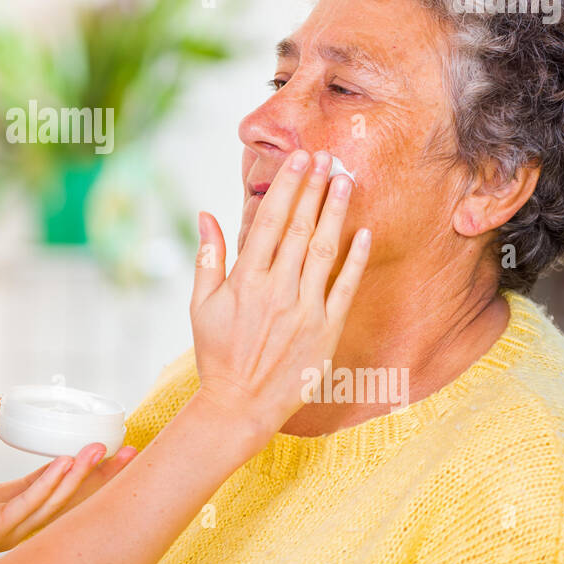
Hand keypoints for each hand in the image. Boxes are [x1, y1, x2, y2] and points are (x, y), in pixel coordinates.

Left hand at [0, 398, 137, 557]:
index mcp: (11, 500)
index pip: (57, 481)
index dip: (82, 465)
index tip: (108, 446)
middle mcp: (17, 515)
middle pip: (68, 495)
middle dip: (100, 477)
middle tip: (129, 451)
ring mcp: (9, 524)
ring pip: (55, 500)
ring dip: (80, 477)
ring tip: (98, 451)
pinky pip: (29, 505)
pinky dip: (49, 485)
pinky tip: (64, 466)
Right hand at [190, 149, 370, 447]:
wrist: (240, 406)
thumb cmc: (217, 354)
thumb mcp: (200, 305)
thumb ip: (208, 257)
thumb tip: (206, 214)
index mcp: (246, 281)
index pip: (270, 221)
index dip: (287, 186)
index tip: (298, 159)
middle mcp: (277, 290)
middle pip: (300, 228)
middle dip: (314, 189)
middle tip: (326, 157)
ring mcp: (304, 310)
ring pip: (324, 251)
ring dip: (336, 213)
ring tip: (345, 181)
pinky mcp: (326, 330)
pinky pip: (344, 287)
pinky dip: (355, 259)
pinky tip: (363, 233)